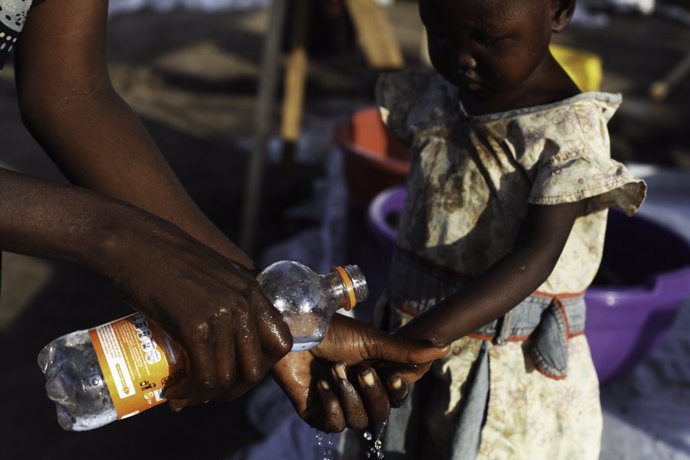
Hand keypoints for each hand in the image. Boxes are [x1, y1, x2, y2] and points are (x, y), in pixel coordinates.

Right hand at [101, 212, 291, 408]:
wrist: (134, 243)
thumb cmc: (166, 259)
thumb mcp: (213, 274)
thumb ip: (228, 297)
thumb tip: (225, 335)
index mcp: (252, 290)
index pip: (281, 343)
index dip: (263, 368)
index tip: (238, 375)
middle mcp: (244, 303)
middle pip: (257, 369)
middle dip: (235, 389)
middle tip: (210, 392)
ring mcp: (222, 315)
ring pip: (227, 378)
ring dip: (206, 396)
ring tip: (185, 395)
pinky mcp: (195, 326)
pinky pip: (204, 377)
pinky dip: (189, 393)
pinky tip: (173, 392)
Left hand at [272, 314, 448, 431]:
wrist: (294, 329)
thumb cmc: (332, 330)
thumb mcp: (373, 340)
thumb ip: (406, 350)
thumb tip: (445, 347)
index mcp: (374, 371)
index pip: (397, 394)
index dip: (398, 389)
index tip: (395, 375)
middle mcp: (357, 389)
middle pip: (381, 412)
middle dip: (373, 393)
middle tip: (360, 370)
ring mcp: (337, 402)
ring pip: (360, 421)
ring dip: (348, 395)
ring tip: (334, 371)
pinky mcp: (316, 412)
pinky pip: (335, 425)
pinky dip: (331, 403)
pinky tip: (321, 383)